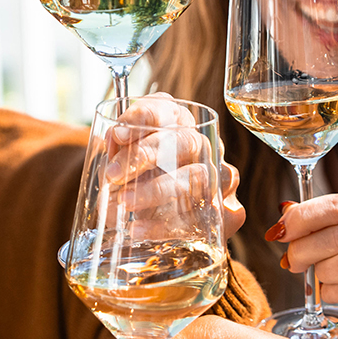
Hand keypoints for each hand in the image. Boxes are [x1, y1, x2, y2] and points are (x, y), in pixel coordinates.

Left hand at [104, 93, 244, 239]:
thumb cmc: (135, 187)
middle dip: (147, 154)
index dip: (144, 116)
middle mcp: (202, 146)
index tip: (118, 133)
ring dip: (157, 189)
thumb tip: (113, 140)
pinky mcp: (224, 214)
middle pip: (187, 139)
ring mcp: (219, 179)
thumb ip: (115, 155)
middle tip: (114, 174)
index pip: (169, 108)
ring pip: (198, 176)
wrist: (156, 230)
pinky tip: (137, 228)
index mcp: (177, 126)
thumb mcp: (118, 170)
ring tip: (125, 201)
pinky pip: (198, 217)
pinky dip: (163, 225)